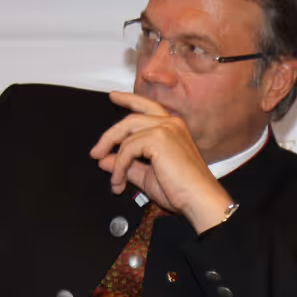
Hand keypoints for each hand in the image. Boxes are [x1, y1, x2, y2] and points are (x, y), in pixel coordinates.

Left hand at [90, 92, 232, 233]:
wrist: (199, 198)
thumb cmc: (183, 190)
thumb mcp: (149, 176)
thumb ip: (129, 165)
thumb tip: (107, 160)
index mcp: (174, 128)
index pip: (147, 106)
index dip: (128, 99)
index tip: (114, 97)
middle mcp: (171, 123)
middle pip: (131, 118)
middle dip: (109, 135)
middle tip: (96, 151)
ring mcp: (166, 128)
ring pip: (126, 132)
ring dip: (113, 155)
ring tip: (113, 178)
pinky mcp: (159, 138)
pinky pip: (127, 149)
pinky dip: (119, 167)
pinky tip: (120, 181)